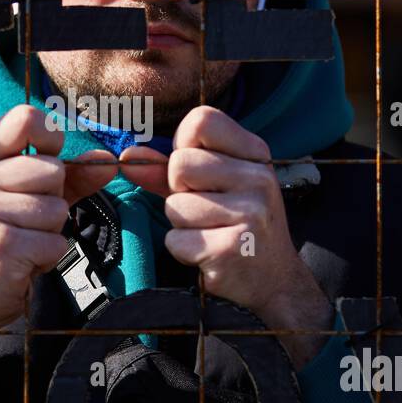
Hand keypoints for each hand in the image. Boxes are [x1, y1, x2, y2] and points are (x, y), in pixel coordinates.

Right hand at [0, 104, 116, 332]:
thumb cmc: (2, 235)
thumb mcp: (30, 196)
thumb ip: (71, 176)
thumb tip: (108, 160)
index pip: (25, 119)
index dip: (51, 139)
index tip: (47, 160)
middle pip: (53, 169)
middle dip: (54, 198)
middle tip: (26, 220)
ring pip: (57, 208)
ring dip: (51, 231)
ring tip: (23, 241)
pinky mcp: (0, 245)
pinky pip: (54, 242)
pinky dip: (47, 256)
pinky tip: (22, 261)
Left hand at [119, 105, 332, 368]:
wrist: (274, 282)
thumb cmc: (237, 226)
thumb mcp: (211, 188)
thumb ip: (166, 170)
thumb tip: (127, 156)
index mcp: (256, 154)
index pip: (201, 120)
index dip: (184, 146)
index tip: (197, 172)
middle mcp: (258, 178)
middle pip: (180, 164)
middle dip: (179, 191)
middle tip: (207, 211)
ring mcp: (250, 212)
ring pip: (174, 205)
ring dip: (182, 224)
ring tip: (211, 232)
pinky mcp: (232, 247)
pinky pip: (176, 239)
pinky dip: (184, 250)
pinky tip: (211, 254)